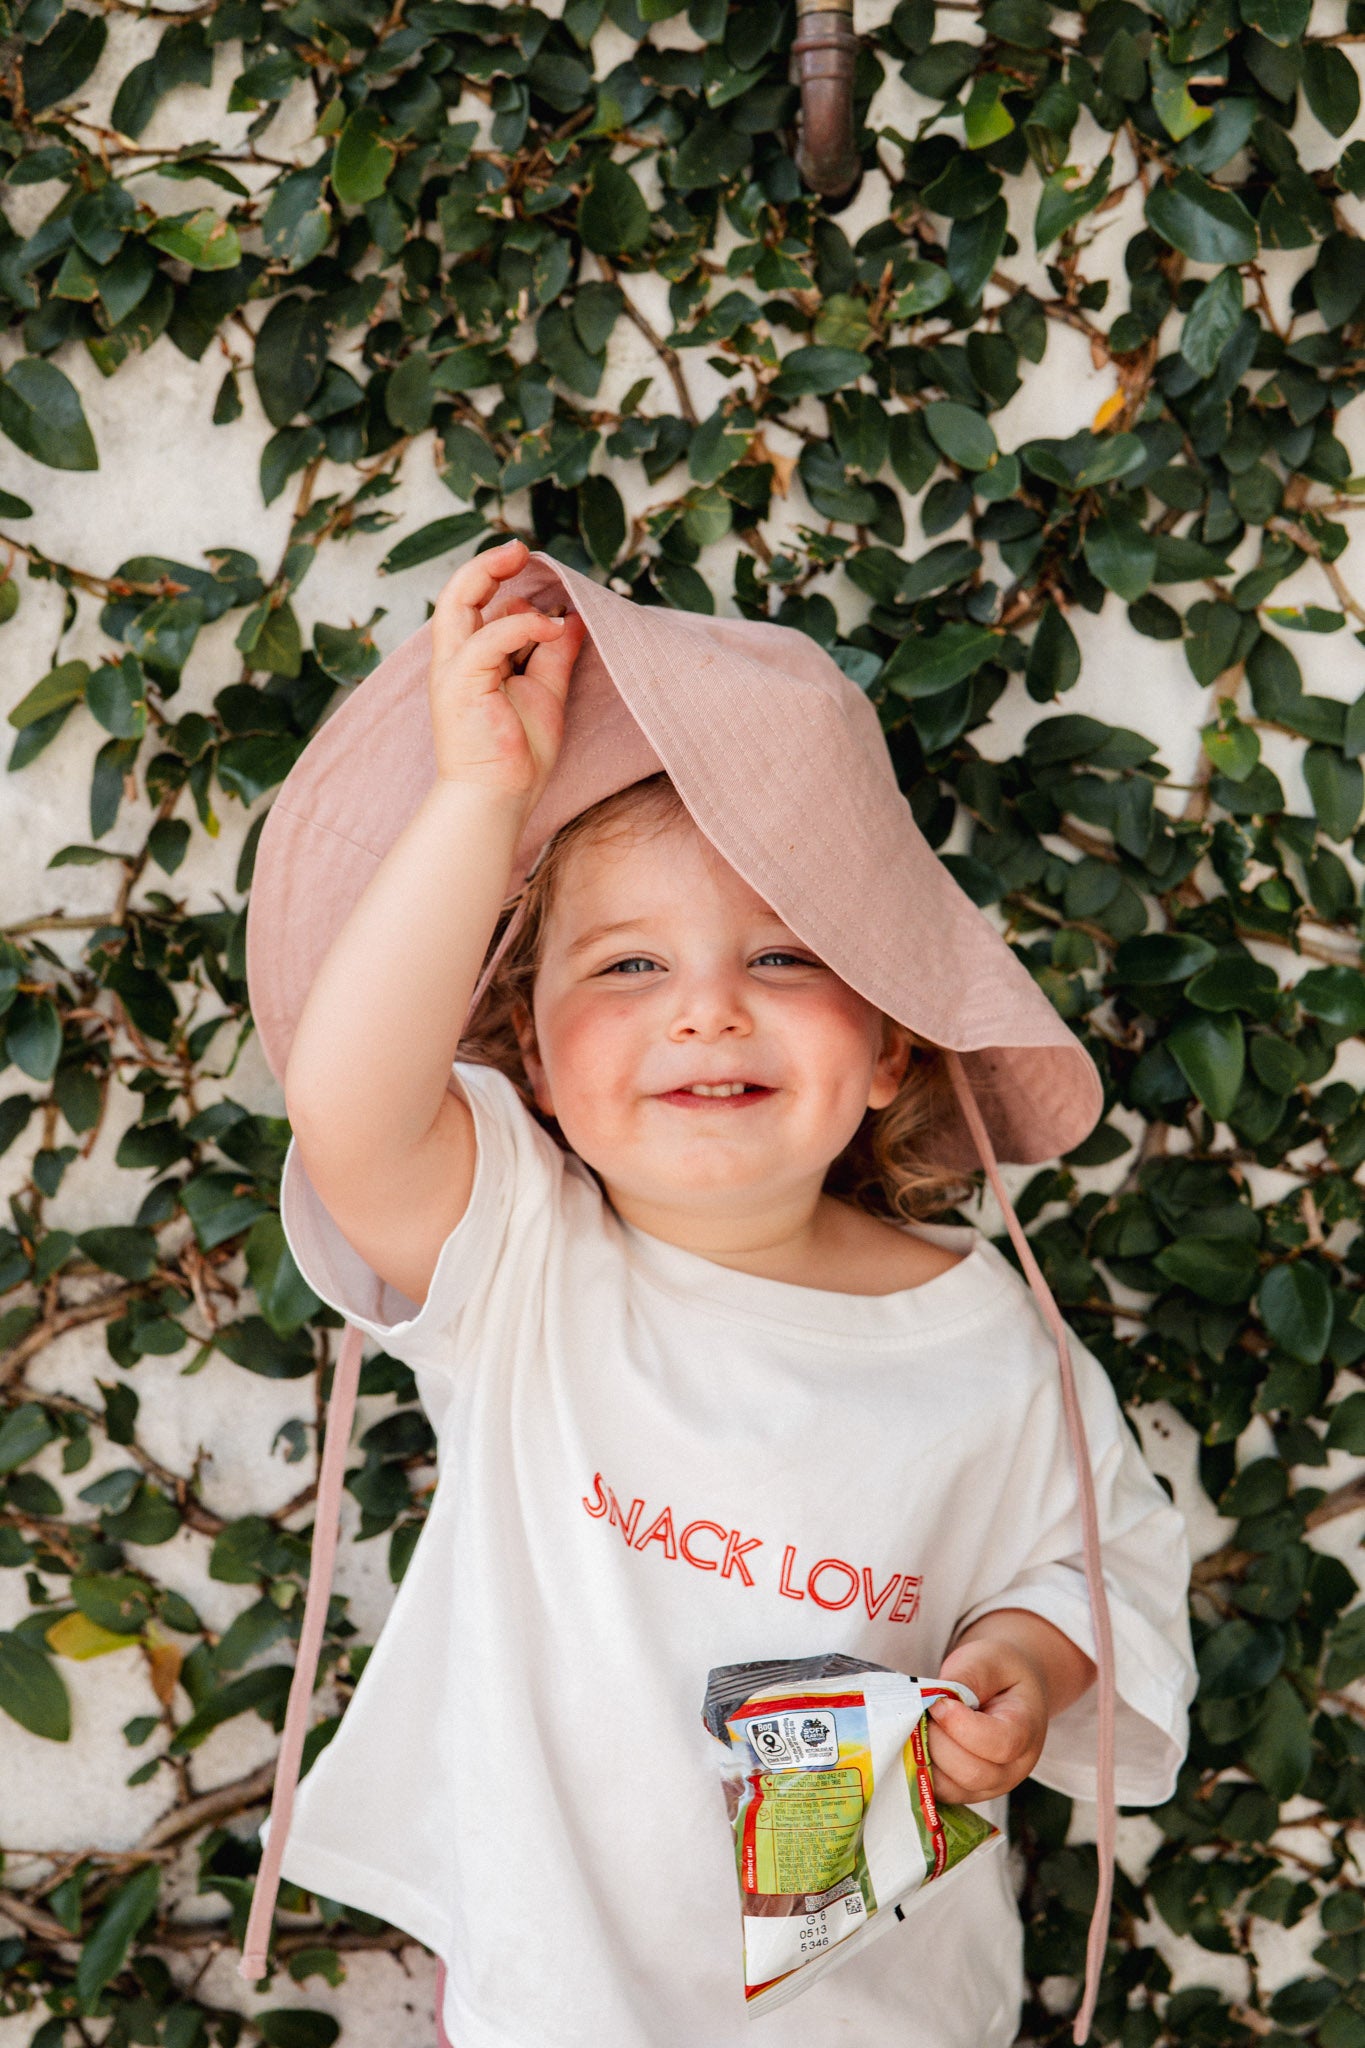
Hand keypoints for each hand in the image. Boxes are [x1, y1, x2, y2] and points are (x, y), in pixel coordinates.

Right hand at [428, 536, 588, 803]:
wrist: (497, 798)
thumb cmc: (518, 756)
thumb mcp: (546, 693)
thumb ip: (554, 655)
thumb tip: (572, 619)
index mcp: (470, 661)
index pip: (477, 608)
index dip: (503, 585)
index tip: (534, 569)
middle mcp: (455, 660)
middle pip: (456, 594)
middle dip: (485, 564)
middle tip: (520, 548)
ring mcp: (453, 669)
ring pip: (459, 601)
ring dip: (491, 573)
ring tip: (524, 559)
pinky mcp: (462, 682)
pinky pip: (490, 638)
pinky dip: (523, 625)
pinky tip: (554, 626)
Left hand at [926, 1611, 1094, 1804]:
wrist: (1010, 1689)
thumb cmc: (999, 1672)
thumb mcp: (989, 1660)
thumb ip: (967, 1677)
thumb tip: (936, 1701)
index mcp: (1027, 1731)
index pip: (1001, 1744)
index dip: (962, 1726)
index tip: (939, 1702)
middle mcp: (1014, 1768)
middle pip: (973, 1773)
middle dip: (938, 1742)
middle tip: (923, 1712)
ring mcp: (991, 1786)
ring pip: (952, 1788)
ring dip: (926, 1757)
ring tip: (918, 1726)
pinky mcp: (967, 1792)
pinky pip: (939, 1793)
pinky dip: (920, 1770)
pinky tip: (915, 1742)